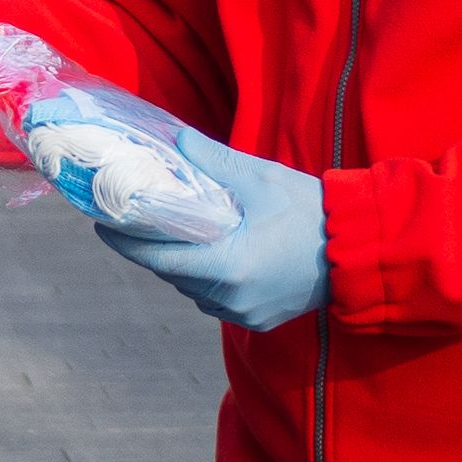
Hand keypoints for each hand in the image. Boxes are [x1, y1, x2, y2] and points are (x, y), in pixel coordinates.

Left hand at [96, 127, 326, 331]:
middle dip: (153, 249)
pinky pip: (217, 300)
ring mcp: (246, 314)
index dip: (125, 244)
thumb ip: (214, 162)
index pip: (159, 260)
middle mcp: (232, 298)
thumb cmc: (311, 211)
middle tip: (136, 219)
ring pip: (194, 289)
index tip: (101, 225)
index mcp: (229, 266)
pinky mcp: (260, 320)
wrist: (359, 250)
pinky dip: (208, 278)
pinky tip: (213, 253)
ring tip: (176, 233)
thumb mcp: (261, 178)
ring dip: (182, 265)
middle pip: (174, 275)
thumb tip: (177, 141)